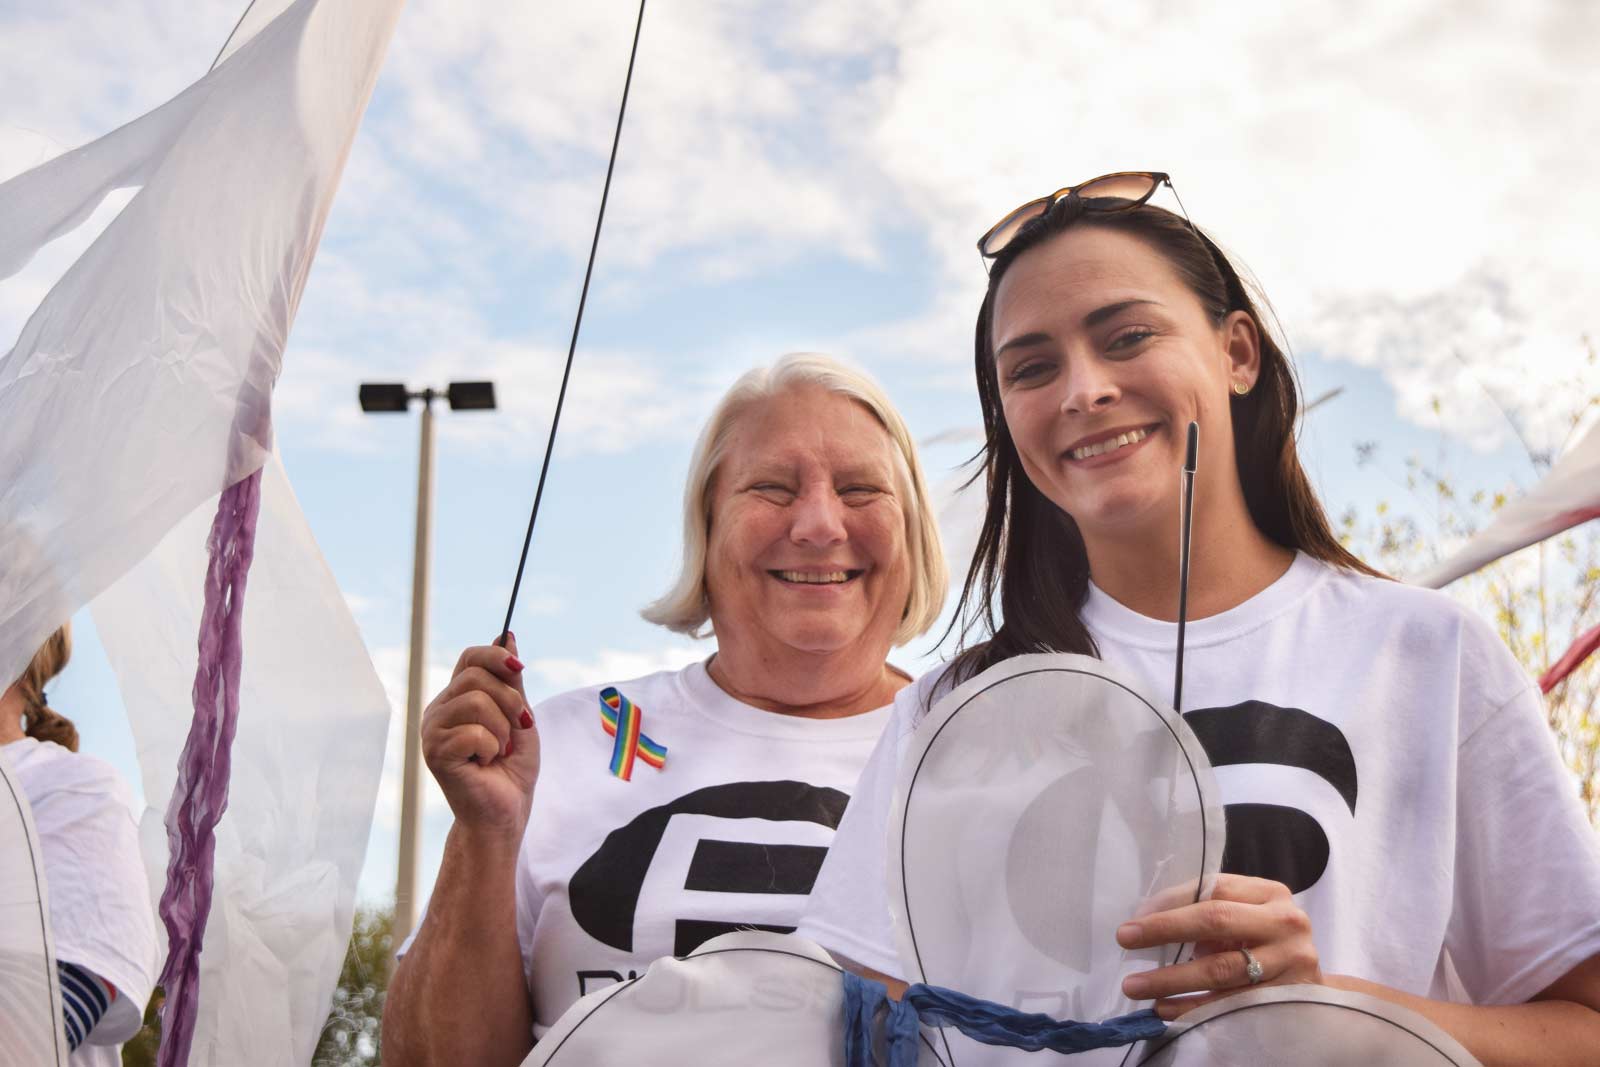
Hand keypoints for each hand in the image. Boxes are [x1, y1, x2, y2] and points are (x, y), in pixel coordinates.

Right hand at [420, 633, 539, 841]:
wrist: (505, 813)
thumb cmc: (512, 769)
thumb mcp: (520, 717)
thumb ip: (511, 680)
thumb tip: (507, 634)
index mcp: (456, 699)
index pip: (470, 658)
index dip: (496, 656)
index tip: (520, 667)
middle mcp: (438, 710)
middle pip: (476, 677)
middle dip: (510, 701)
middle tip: (517, 729)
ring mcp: (432, 730)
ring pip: (475, 701)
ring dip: (502, 729)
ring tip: (499, 751)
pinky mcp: (434, 752)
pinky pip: (472, 731)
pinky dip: (491, 748)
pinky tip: (485, 763)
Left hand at [1115, 873, 1322, 1019]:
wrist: (1311, 986)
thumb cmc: (1264, 943)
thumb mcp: (1245, 917)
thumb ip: (1208, 911)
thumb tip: (1146, 919)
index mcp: (1270, 893)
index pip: (1212, 888)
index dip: (1170, 903)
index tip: (1134, 919)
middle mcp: (1285, 922)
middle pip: (1216, 921)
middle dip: (1165, 930)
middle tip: (1126, 940)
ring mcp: (1290, 961)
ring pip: (1221, 969)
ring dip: (1171, 979)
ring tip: (1136, 986)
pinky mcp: (1286, 998)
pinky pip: (1231, 1004)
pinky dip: (1194, 1007)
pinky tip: (1165, 1009)